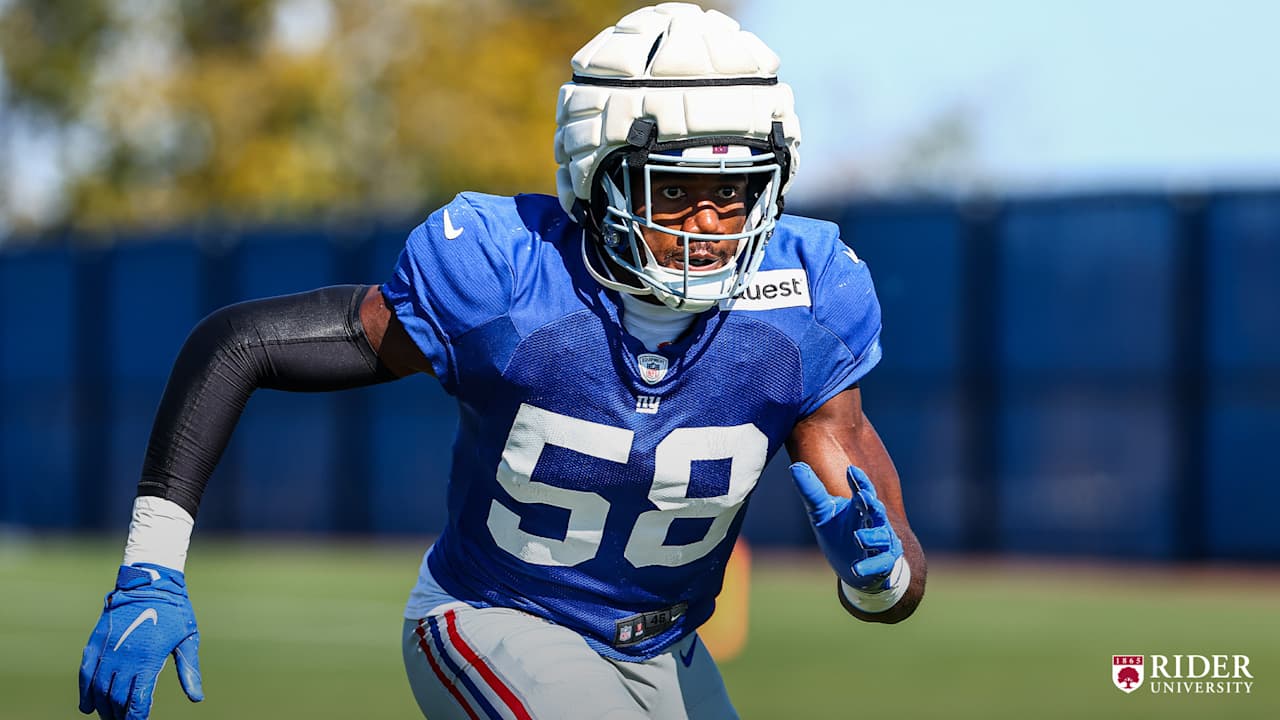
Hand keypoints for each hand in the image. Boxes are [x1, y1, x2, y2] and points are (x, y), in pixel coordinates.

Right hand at [79, 564, 203, 718]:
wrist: (150, 582)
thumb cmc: (174, 611)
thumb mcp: (188, 639)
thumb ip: (189, 671)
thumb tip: (197, 699)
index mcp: (148, 660)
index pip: (138, 701)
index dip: (136, 717)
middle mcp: (124, 659)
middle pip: (116, 700)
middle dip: (119, 716)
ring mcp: (106, 652)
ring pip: (99, 691)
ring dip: (103, 708)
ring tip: (109, 717)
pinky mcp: (94, 644)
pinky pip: (85, 675)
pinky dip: (84, 693)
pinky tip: (88, 707)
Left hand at [790, 463, 903, 591]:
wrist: (853, 567)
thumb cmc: (839, 533)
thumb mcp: (822, 512)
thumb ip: (812, 491)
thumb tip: (795, 466)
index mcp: (861, 507)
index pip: (863, 490)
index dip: (859, 481)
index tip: (851, 470)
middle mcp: (875, 523)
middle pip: (877, 510)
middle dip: (871, 504)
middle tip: (863, 496)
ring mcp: (882, 544)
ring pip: (881, 537)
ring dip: (871, 537)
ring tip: (858, 537)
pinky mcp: (882, 564)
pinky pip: (878, 565)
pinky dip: (868, 567)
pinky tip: (856, 569)